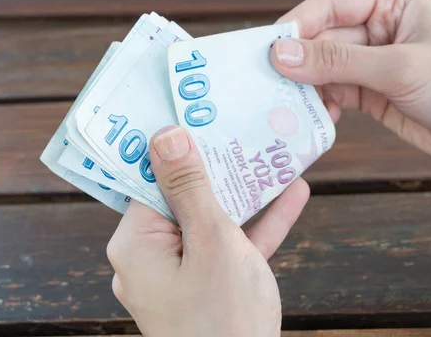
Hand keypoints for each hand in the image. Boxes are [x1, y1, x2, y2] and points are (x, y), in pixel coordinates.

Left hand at [106, 125, 309, 336]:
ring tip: (274, 154)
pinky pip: (233, 245)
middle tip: (243, 127)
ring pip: (214, 219)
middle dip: (219, 166)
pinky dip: (259, 224)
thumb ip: (190, 188)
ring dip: (247, 192)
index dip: (176, 146)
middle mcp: (153, 256)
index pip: (151, 181)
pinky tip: (293, 194)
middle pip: (186, 197)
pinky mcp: (211, 285)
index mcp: (137, 244)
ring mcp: (183, 273)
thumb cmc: (224, 317)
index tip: (199, 114)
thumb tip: (165, 135)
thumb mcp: (212, 241)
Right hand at [270, 0, 430, 169]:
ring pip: (324, 69)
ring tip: (288, 107)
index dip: (296, 27)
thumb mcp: (399, 69)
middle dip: (298, 63)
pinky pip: (335, 93)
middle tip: (267, 86)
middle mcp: (379, 27)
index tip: (265, 52)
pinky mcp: (372, 92)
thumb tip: (281, 53)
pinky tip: (317, 119)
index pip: (329, 6)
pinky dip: (322, 105)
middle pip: (322, 39)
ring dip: (307, 87)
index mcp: (391, 3)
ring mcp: (374, 62)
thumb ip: (339, 61)